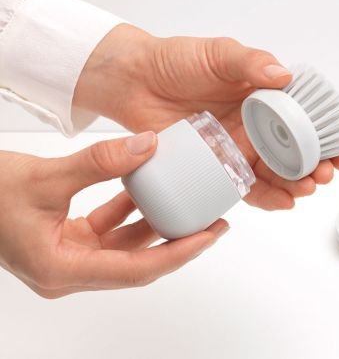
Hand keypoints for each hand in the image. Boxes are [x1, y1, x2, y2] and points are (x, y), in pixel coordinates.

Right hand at [0, 132, 227, 297]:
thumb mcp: (46, 177)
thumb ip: (100, 162)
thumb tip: (148, 145)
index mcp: (62, 270)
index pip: (136, 270)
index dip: (178, 254)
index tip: (209, 236)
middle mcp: (68, 271)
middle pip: (137, 262)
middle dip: (177, 242)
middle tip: (214, 223)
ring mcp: (68, 257)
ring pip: (124, 246)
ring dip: (154, 224)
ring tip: (191, 206)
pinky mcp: (67, 241)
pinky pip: (108, 229)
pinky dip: (128, 211)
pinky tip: (147, 188)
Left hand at [74, 24, 338, 208]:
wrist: (134, 80)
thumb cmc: (177, 60)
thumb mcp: (219, 53)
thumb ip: (250, 62)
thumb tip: (285, 76)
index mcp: (265, 97)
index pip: (307, 119)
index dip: (329, 136)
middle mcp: (257, 125)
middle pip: (297, 152)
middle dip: (317, 166)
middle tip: (324, 174)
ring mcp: (239, 147)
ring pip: (277, 173)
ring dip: (296, 184)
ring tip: (306, 189)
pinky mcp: (217, 166)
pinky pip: (246, 187)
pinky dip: (267, 197)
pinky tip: (283, 202)